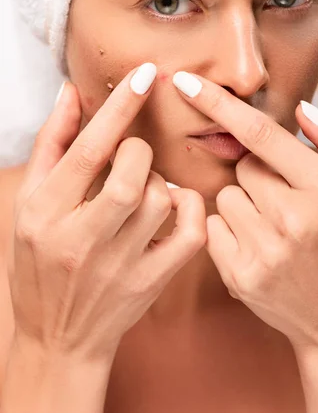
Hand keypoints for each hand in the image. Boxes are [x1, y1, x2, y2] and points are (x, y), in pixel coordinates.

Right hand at [11, 64, 206, 363]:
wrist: (59, 337)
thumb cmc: (40, 263)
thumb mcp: (30, 202)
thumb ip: (51, 144)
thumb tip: (71, 92)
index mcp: (45, 214)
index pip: (88, 151)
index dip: (119, 108)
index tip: (146, 74)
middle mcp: (81, 240)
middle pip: (131, 176)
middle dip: (139, 152)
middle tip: (132, 157)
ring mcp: (120, 265)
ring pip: (162, 200)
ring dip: (160, 181)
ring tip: (143, 189)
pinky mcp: (150, 282)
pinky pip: (190, 235)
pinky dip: (192, 209)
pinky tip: (175, 206)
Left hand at [172, 71, 317, 352]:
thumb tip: (303, 111)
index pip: (262, 135)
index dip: (219, 103)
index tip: (185, 81)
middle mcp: (293, 219)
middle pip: (244, 165)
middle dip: (261, 172)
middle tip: (288, 198)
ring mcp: (263, 250)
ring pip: (227, 195)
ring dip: (247, 202)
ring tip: (278, 226)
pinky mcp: (239, 275)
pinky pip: (214, 226)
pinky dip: (231, 228)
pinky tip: (260, 244)